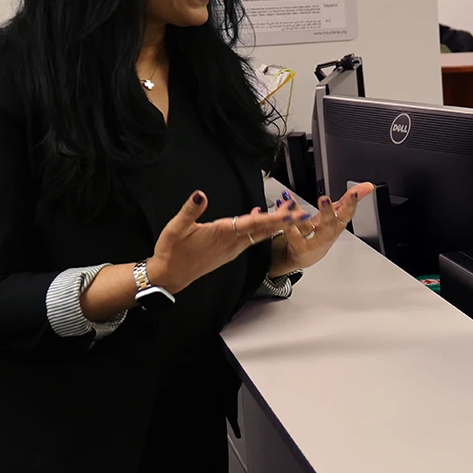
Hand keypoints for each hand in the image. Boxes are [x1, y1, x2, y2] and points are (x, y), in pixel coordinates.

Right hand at [150, 191, 301, 293]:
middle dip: (284, 221)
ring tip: (290, 214)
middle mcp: (232, 243)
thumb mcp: (175, 229)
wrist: (169, 276)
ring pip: (260, 235)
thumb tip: (200, 195)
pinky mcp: (230, 252)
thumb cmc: (171, 253)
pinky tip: (264, 221)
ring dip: (276, 224)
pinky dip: (262, 229)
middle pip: (264, 230)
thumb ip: (190, 211)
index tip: (289, 214)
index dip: (272, 218)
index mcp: (222, 234)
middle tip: (303, 213)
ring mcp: (233, 249)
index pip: (253, 224)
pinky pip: (251, 239)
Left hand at [270, 183, 371, 273]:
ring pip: (305, 227)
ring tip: (292, 200)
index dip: (352, 203)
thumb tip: (368, 186)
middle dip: (327, 211)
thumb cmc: (324, 233)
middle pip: (329, 222)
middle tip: (324, 199)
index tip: (354, 193)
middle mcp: (326, 233)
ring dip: (299, 213)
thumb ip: (352, 199)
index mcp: (338, 224)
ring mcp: (312, 240)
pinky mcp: (297, 245)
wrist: (306, 255)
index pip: (348, 212)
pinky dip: (284, 218)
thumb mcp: (339, 215)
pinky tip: (280, 205)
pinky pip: (289, 231)